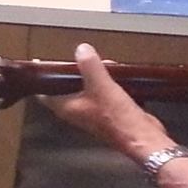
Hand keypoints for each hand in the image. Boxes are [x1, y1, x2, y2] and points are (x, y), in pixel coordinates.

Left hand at [38, 43, 173, 161]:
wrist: (143, 137)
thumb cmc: (118, 118)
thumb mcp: (100, 85)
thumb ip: (89, 65)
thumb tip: (81, 50)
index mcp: (66, 108)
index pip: (45, 93)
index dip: (44, 78)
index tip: (44, 64)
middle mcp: (77, 113)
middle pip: (68, 88)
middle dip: (75, 73)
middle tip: (80, 59)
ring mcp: (93, 115)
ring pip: (88, 91)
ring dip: (94, 77)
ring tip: (103, 64)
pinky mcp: (110, 115)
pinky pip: (104, 95)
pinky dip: (109, 85)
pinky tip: (118, 76)